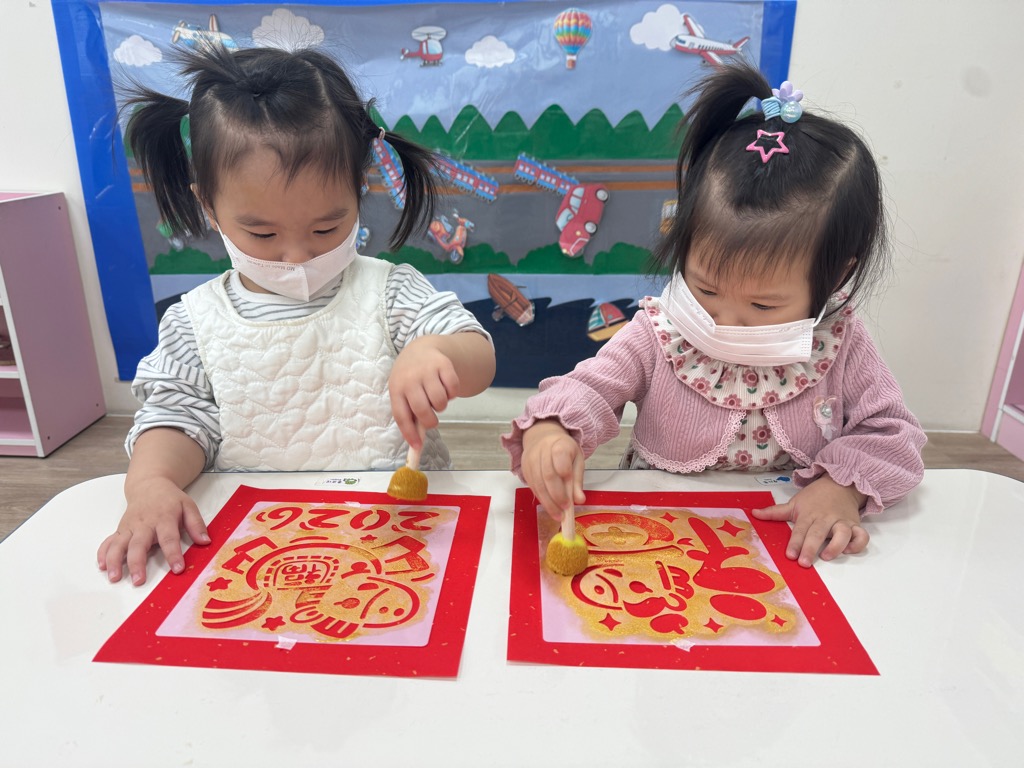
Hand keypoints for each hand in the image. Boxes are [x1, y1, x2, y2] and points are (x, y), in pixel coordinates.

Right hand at [97, 477, 208, 585]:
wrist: (149, 484)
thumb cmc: (169, 499)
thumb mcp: (188, 506)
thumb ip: (196, 524)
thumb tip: (205, 541)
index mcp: (164, 518)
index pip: (169, 538)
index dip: (173, 554)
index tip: (177, 569)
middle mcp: (144, 523)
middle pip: (139, 544)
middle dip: (137, 563)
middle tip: (139, 580)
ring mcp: (130, 527)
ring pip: (119, 544)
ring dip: (115, 560)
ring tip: (114, 577)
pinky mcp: (120, 529)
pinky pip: (109, 541)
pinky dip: (103, 553)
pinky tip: (102, 566)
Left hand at [389, 338, 460, 446]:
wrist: (420, 349)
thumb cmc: (410, 378)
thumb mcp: (402, 391)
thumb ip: (409, 413)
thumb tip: (417, 442)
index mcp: (396, 388)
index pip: (401, 416)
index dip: (409, 434)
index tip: (417, 446)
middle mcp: (410, 379)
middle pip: (423, 410)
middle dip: (431, 421)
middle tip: (432, 419)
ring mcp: (427, 370)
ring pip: (440, 401)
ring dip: (442, 405)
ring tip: (437, 398)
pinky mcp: (443, 364)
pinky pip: (453, 388)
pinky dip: (453, 393)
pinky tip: (446, 388)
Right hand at [520, 420, 585, 519]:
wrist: (542, 438)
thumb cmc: (564, 450)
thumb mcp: (576, 460)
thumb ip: (578, 480)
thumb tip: (580, 500)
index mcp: (560, 444)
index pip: (560, 457)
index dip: (565, 474)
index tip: (571, 491)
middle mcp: (542, 450)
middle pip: (548, 475)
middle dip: (557, 495)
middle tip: (565, 509)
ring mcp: (531, 459)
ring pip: (538, 483)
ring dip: (548, 502)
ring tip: (558, 515)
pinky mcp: (524, 469)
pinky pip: (532, 487)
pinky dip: (542, 499)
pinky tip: (550, 507)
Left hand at [752, 474, 867, 566]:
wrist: (840, 483)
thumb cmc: (815, 497)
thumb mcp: (794, 503)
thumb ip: (775, 512)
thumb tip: (754, 514)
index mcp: (809, 514)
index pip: (800, 530)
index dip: (795, 542)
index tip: (789, 555)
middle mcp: (826, 518)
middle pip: (818, 533)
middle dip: (811, 547)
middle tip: (804, 562)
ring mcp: (842, 521)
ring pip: (843, 533)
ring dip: (836, 545)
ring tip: (827, 556)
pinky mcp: (856, 524)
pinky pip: (862, 535)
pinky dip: (858, 543)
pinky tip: (849, 550)